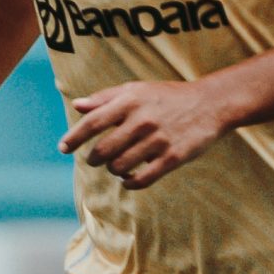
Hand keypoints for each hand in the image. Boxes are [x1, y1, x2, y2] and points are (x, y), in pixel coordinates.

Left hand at [58, 79, 236, 189]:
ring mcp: (158, 140)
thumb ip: (106, 98)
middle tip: (95, 159)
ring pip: (120, 167)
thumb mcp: (137, 90)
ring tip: (117, 165)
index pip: (92, 123)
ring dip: (114, 170)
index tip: (63, 149)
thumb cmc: (167, 96)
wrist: (210, 103)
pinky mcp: (173, 158)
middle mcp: (142, 120)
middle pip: (103, 151)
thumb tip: (78, 106)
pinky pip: (142, 180)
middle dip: (94, 159)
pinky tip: (128, 180)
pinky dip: (130, 183)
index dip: (74, 138)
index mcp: (130, 101)